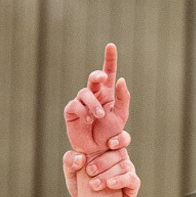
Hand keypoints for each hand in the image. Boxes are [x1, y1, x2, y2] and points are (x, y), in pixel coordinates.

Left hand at [63, 136, 140, 196]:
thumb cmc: (80, 185)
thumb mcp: (70, 171)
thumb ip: (70, 160)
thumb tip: (80, 157)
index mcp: (108, 149)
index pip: (120, 137)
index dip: (119, 138)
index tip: (109, 143)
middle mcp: (120, 157)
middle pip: (119, 152)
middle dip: (102, 162)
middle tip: (89, 171)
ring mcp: (128, 170)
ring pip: (123, 166)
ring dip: (107, 174)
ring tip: (93, 185)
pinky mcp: (132, 184)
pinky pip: (131, 179)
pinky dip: (120, 180)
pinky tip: (110, 184)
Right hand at [64, 43, 129, 157]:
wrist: (98, 150)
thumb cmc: (109, 133)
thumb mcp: (120, 117)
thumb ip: (123, 98)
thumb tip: (121, 79)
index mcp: (107, 94)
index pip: (109, 73)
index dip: (109, 59)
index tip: (111, 46)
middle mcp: (94, 95)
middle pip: (94, 78)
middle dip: (97, 75)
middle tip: (103, 79)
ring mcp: (82, 102)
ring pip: (85, 92)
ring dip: (93, 104)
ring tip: (99, 116)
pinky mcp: (72, 111)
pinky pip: (75, 105)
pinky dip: (83, 110)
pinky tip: (88, 119)